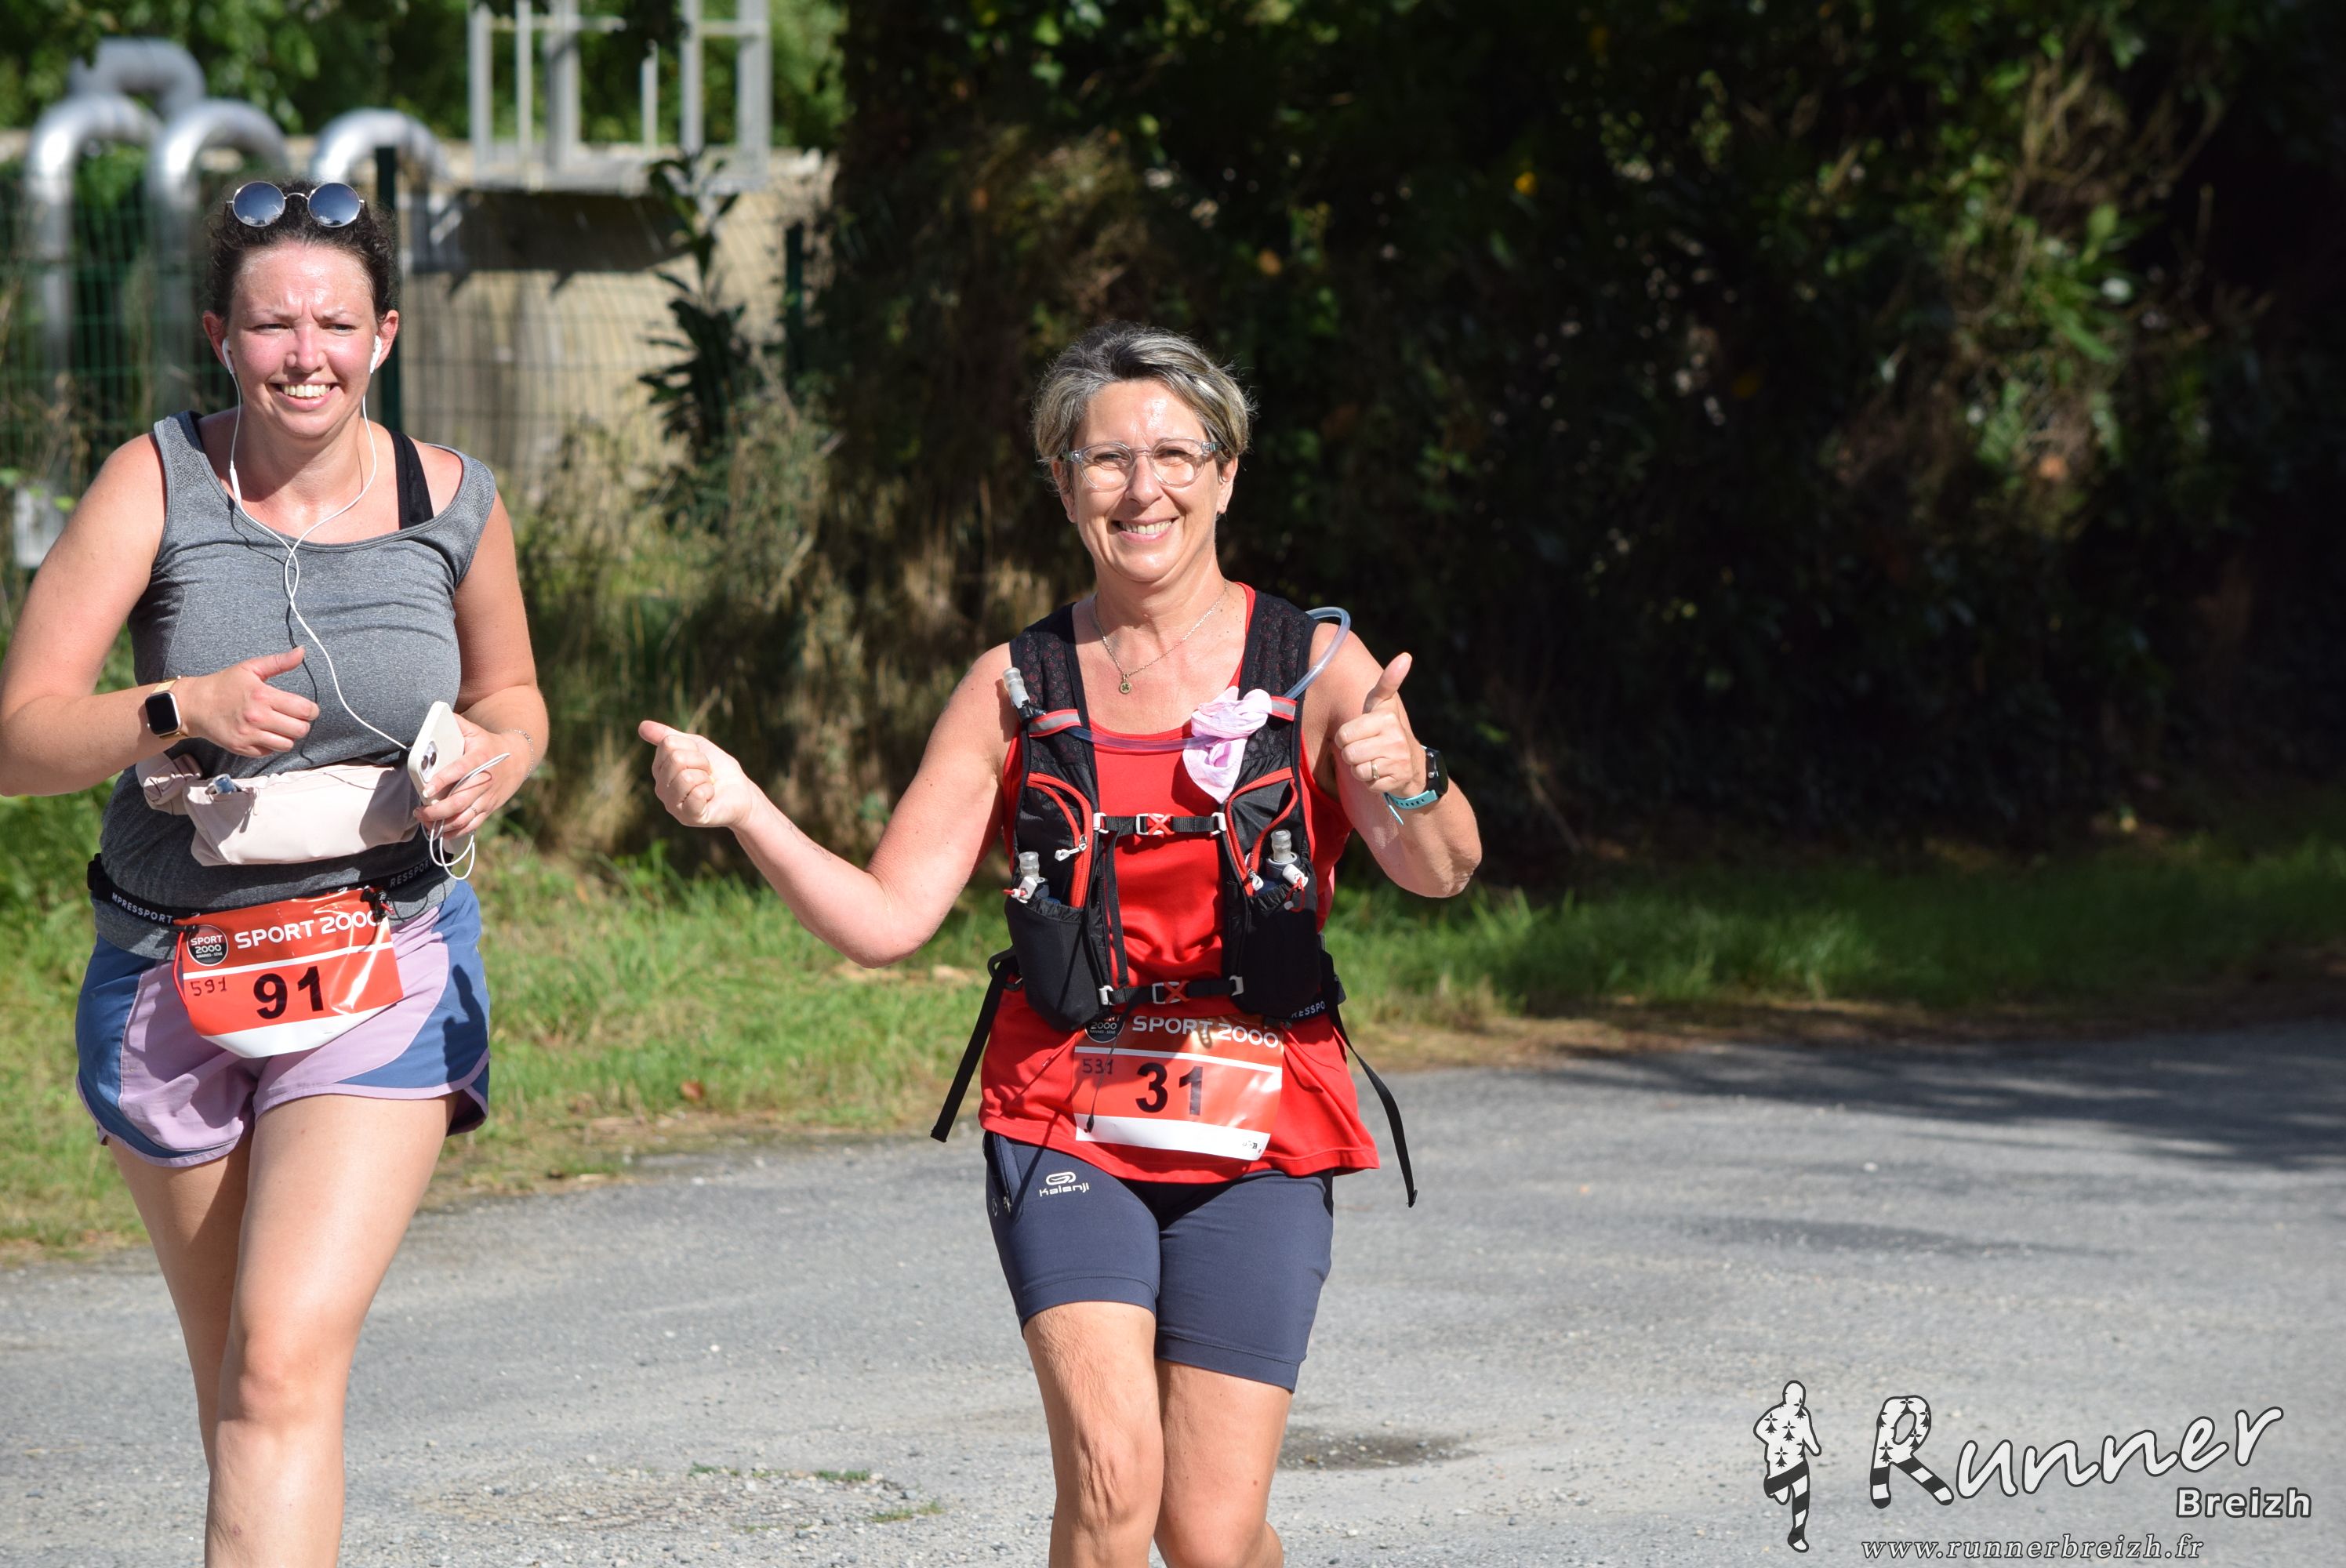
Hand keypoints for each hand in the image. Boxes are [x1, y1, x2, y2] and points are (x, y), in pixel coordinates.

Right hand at [178, 647, 319, 756]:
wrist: (194, 705)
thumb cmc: (224, 684)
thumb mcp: (251, 668)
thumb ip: (279, 662)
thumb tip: (302, 651)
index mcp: (263, 696)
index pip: (304, 710)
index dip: (312, 710)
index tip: (307, 709)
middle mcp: (257, 717)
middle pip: (300, 730)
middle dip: (302, 724)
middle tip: (293, 718)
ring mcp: (249, 735)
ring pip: (287, 745)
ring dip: (288, 736)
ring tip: (279, 726)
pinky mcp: (242, 748)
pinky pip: (269, 752)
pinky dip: (271, 745)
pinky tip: (264, 733)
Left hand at [415, 711, 527, 838]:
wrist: (518, 759)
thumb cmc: (488, 744)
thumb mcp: (474, 730)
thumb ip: (455, 723)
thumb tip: (435, 715)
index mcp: (480, 759)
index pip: (460, 771)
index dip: (442, 781)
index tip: (425, 790)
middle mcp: (485, 781)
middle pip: (460, 802)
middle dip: (437, 811)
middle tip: (420, 811)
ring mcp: (487, 798)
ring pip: (465, 818)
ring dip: (443, 824)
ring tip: (426, 822)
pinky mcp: (488, 809)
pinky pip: (471, 826)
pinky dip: (454, 832)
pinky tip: (439, 831)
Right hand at [638, 719, 764, 830]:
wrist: (741, 792)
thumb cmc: (718, 769)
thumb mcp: (695, 746)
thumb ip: (667, 736)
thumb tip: (641, 726)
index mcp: (660, 769)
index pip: (669, 744)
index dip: (692, 747)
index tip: (700, 758)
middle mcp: (661, 789)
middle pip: (676, 759)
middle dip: (701, 762)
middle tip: (707, 773)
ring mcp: (672, 805)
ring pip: (686, 777)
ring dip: (705, 777)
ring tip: (708, 785)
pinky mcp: (688, 817)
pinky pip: (697, 794)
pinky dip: (709, 791)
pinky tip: (710, 798)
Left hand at [1334, 652, 1424, 797]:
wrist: (1413, 765)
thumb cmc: (1387, 730)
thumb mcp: (1383, 705)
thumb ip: (1388, 682)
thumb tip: (1406, 656)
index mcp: (1386, 717)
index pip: (1344, 734)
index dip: (1346, 737)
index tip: (1360, 733)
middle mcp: (1395, 736)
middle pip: (1348, 753)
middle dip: (1352, 754)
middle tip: (1367, 749)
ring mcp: (1398, 759)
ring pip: (1356, 769)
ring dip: (1360, 769)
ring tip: (1374, 760)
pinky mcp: (1397, 779)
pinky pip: (1368, 783)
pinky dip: (1371, 782)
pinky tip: (1382, 773)